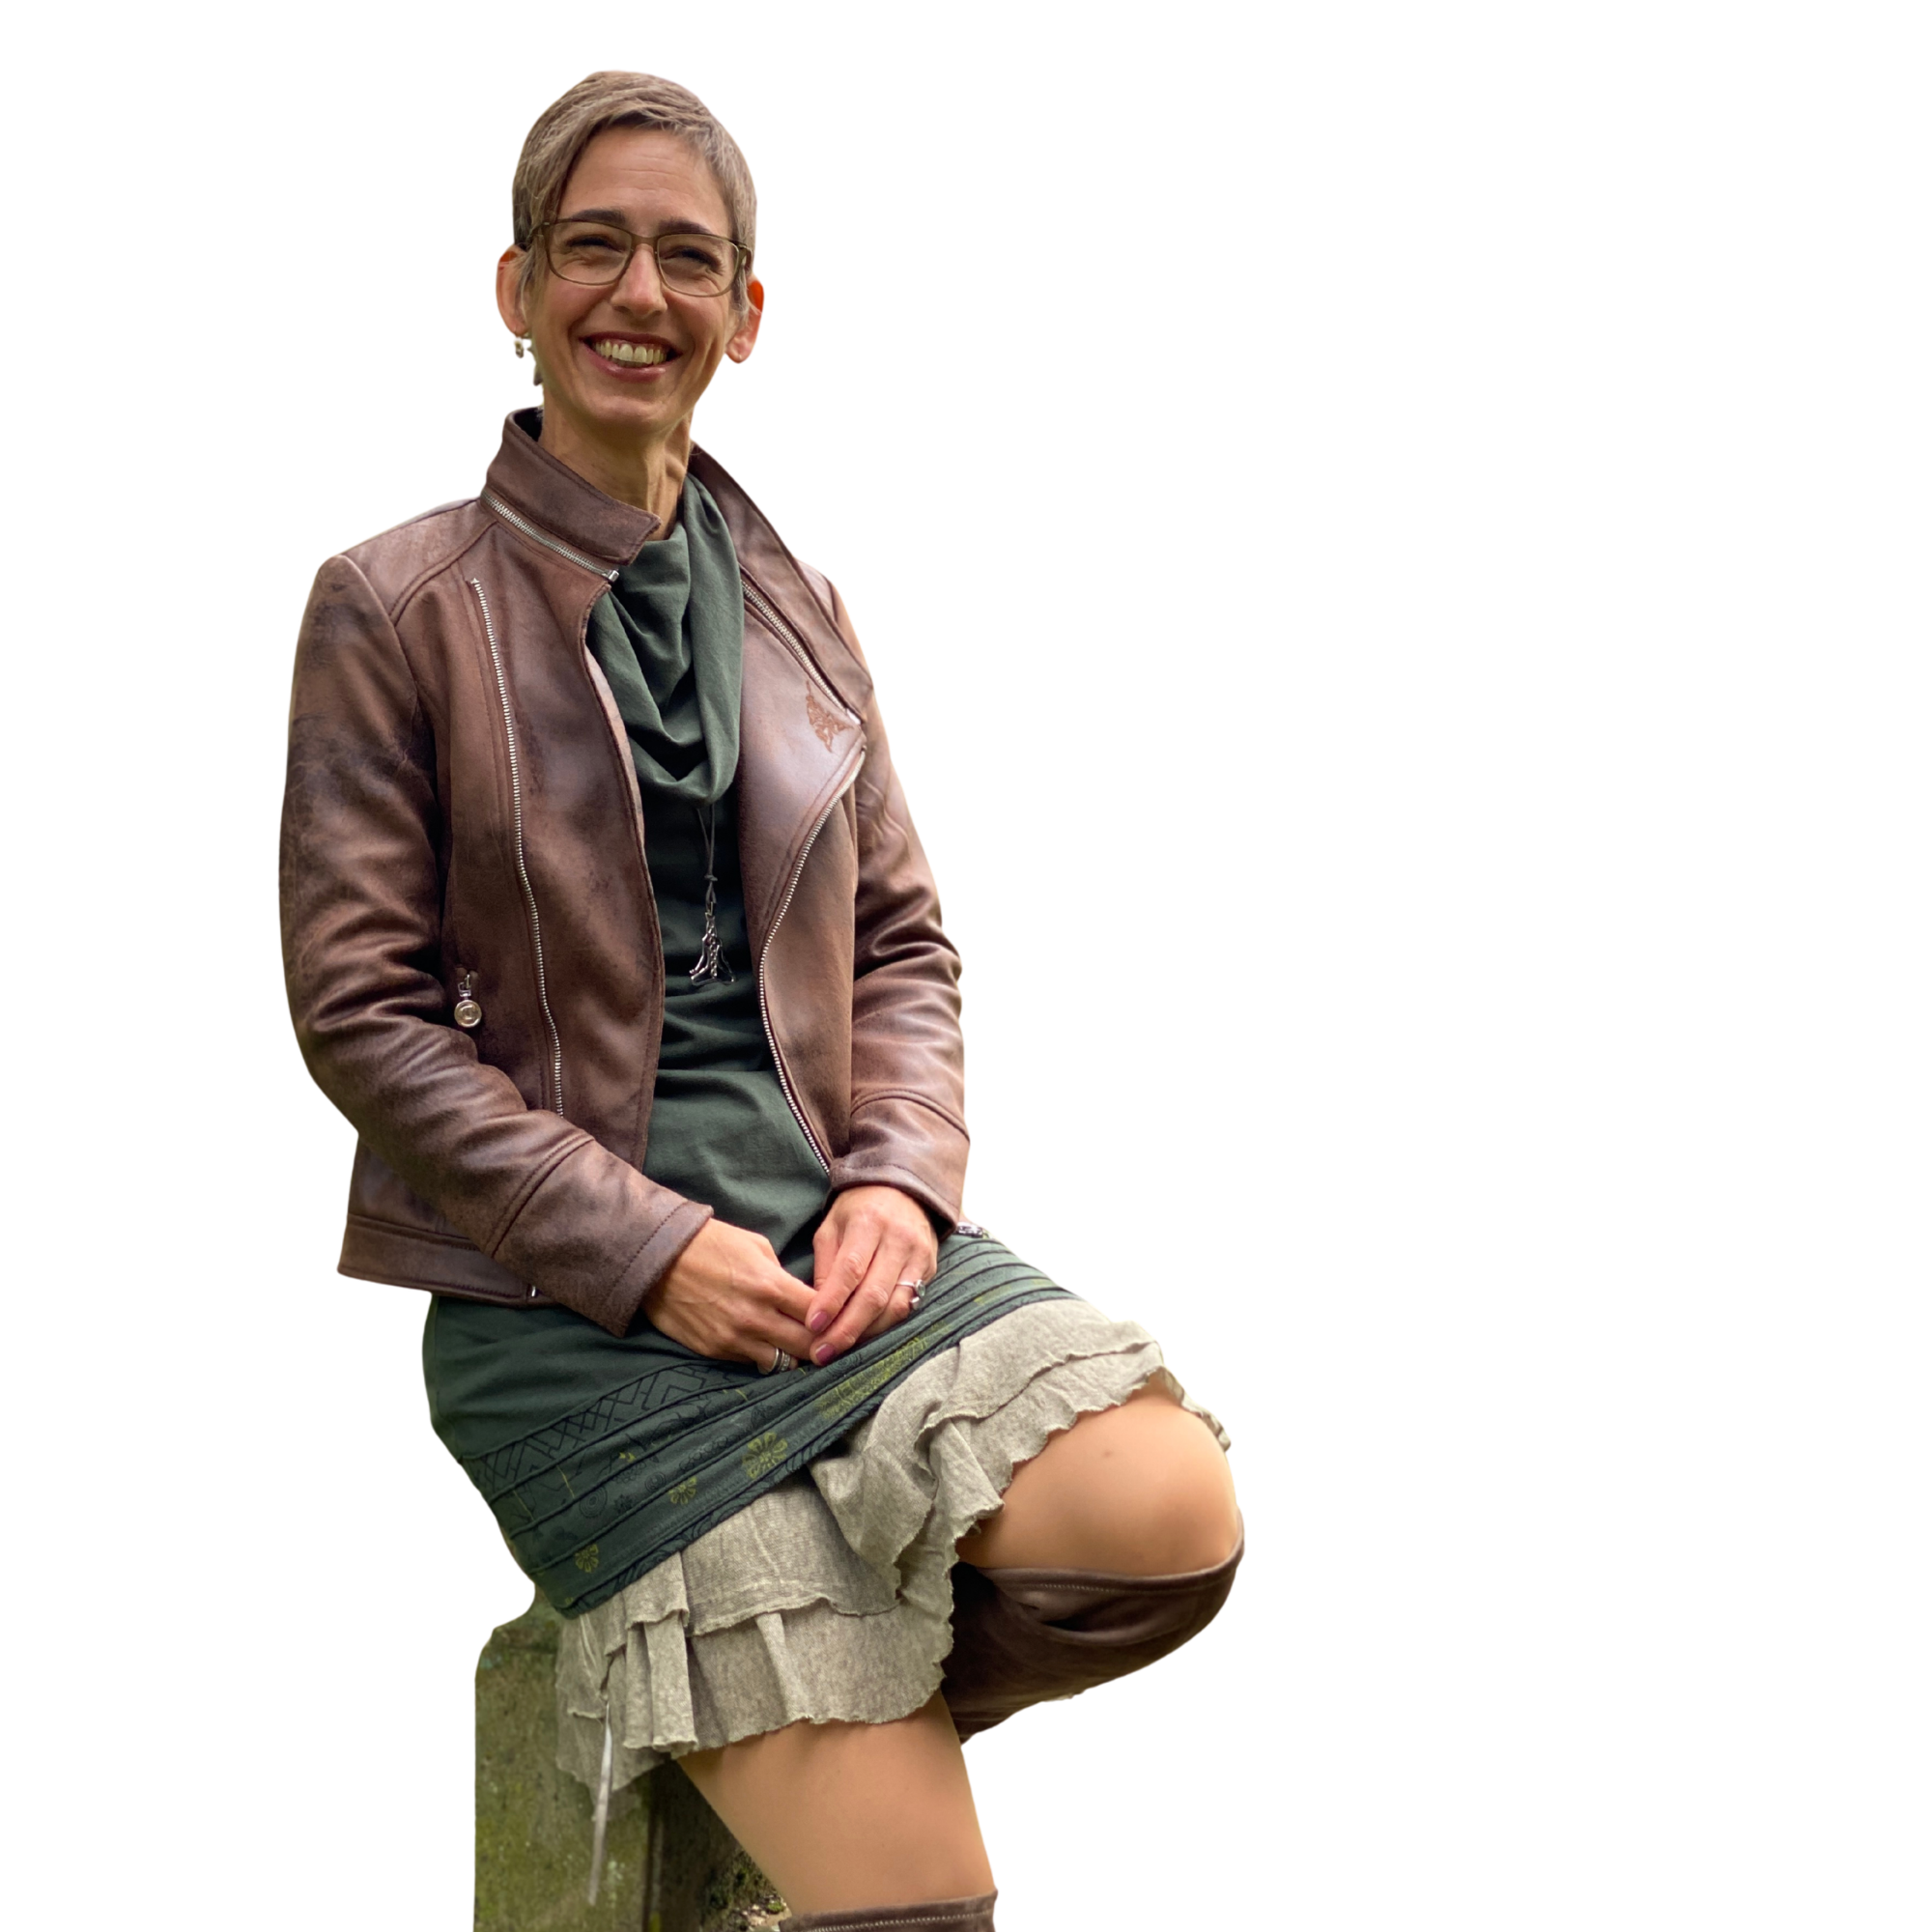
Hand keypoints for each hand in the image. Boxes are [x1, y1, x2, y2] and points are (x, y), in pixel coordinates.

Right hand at [643, 1218, 817, 1369]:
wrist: (659, 1258)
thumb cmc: (711, 1243)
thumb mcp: (757, 1246)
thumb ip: (783, 1275)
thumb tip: (800, 1299)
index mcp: (771, 1286)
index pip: (820, 1314)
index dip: (833, 1318)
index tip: (837, 1319)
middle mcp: (756, 1318)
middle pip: (806, 1346)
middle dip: (819, 1344)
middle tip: (823, 1340)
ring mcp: (734, 1339)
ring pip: (780, 1362)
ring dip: (790, 1354)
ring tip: (791, 1344)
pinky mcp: (714, 1351)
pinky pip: (750, 1361)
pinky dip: (760, 1355)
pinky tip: (760, 1342)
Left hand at [806, 1185, 940, 1366]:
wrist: (904, 1190)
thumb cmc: (859, 1210)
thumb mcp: (832, 1225)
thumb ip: (825, 1264)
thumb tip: (817, 1308)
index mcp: (869, 1222)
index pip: (850, 1269)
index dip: (832, 1301)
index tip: (812, 1326)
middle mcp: (898, 1239)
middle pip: (874, 1294)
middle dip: (846, 1329)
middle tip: (822, 1352)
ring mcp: (919, 1256)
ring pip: (895, 1306)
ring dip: (866, 1333)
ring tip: (840, 1349)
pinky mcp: (930, 1269)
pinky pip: (909, 1305)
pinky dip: (885, 1325)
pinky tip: (865, 1334)